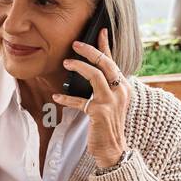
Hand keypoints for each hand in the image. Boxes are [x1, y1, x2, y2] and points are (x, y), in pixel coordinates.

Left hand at [51, 27, 131, 167]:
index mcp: (124, 88)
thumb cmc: (108, 126)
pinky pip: (80, 101)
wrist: (113, 150)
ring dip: (79, 67)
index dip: (106, 45)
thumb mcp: (110, 103)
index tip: (100, 31)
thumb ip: (104, 87)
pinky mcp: (100, 112)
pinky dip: (66, 98)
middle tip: (76, 43)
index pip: (113, 62)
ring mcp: (111, 102)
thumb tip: (89, 70)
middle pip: (105, 63)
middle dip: (90, 50)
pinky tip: (57, 96)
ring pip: (95, 75)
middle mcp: (121, 92)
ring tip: (66, 62)